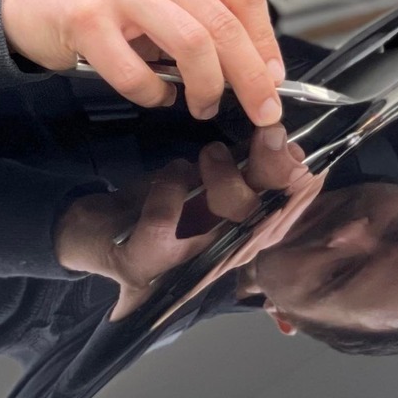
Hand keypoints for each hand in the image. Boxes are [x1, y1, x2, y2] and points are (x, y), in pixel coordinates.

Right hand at [1, 0, 285, 125]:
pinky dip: (153, 94)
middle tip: (261, 108)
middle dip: (251, 77)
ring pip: (192, 44)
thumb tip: (252, 61)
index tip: (273, 75)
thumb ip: (201, 8)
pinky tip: (154, 95)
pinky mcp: (89, 18)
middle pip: (224, 23)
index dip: (265, 41)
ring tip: (202, 104)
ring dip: (207, 87)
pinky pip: (137, 72)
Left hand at [54, 129, 319, 318]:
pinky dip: (169, 188)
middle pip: (267, 219)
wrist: (95, 232)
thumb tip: (285, 140)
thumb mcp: (207, 179)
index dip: (301, 183)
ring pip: (226, 222)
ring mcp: (184, 264)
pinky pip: (166, 223)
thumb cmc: (160, 203)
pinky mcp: (145, 263)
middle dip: (274, 172)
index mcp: (242, 234)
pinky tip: (169, 175)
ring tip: (210, 153)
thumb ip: (246, 165)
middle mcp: (222, 255)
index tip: (292, 143)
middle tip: (266, 133)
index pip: (288, 214)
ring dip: (224, 179)